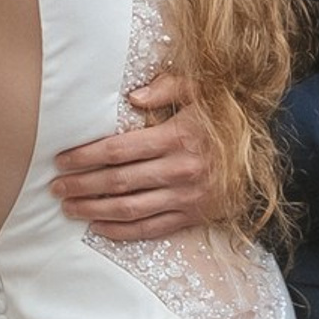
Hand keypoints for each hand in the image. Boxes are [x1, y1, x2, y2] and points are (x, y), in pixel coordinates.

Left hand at [51, 78, 225, 238]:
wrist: (263, 150)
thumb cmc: (224, 116)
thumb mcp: (203, 90)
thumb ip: (168, 87)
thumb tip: (132, 97)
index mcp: (179, 136)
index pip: (119, 150)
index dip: (86, 156)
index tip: (62, 160)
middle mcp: (181, 169)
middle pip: (118, 181)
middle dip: (81, 185)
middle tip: (56, 187)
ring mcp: (187, 196)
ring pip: (129, 208)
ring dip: (93, 209)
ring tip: (69, 207)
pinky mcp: (193, 215)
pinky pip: (150, 228)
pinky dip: (120, 231)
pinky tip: (98, 226)